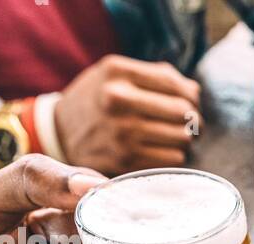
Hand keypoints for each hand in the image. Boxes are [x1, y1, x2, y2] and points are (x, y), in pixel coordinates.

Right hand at [54, 55, 200, 174]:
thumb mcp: (116, 74)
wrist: (59, 133)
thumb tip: (194, 93)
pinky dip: (173, 157)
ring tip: (173, 137)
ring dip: (184, 140)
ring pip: (182, 139)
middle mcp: (118, 100)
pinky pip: (172, 160)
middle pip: (184, 113)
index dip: (192, 98)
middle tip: (188, 124)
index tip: (190, 104)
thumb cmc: (98, 100)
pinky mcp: (124, 160)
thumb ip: (157, 76)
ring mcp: (121, 133)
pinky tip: (161, 151)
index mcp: (118, 72)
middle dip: (192, 120)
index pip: (178, 86)